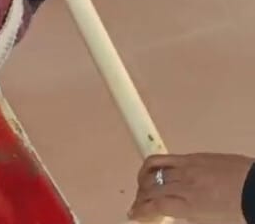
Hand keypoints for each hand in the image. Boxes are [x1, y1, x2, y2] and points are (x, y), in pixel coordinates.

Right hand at [129, 153, 254, 223]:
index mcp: (190, 205)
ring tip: (141, 187)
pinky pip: (162, 159)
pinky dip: (150, 166)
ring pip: (151, 172)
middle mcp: (185, 185)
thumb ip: (189, 215)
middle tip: (137, 205)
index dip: (140, 211)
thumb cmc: (240, 206)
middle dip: (139, 198)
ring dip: (142, 182)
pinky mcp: (191, 157)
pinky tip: (150, 171)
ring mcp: (186, 168)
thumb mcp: (211, 219)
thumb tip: (174, 213)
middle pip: (150, 189)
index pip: (155, 206)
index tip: (134, 214)